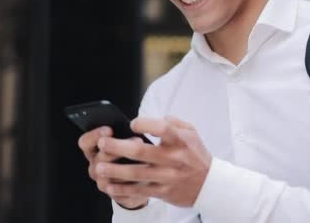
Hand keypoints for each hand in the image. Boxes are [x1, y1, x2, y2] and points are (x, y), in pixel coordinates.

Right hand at [78, 126, 148, 208]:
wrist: (137, 180)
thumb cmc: (130, 155)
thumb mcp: (124, 142)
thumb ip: (122, 135)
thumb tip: (131, 125)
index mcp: (92, 151)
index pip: (85, 142)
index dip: (95, 135)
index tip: (109, 129)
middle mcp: (94, 166)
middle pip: (99, 158)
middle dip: (118, 149)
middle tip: (137, 140)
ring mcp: (102, 181)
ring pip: (111, 175)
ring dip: (129, 166)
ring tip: (146, 158)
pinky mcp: (113, 194)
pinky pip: (121, 189)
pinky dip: (133, 182)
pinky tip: (146, 175)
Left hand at [95, 117, 211, 206]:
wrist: (210, 185)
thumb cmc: (195, 154)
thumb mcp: (191, 132)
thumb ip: (172, 122)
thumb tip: (151, 118)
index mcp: (180, 140)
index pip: (163, 129)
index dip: (146, 124)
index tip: (132, 123)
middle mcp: (174, 158)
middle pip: (142, 152)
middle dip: (118, 147)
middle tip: (102, 143)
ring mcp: (168, 177)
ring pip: (137, 174)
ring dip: (115, 170)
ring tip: (99, 167)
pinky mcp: (164, 192)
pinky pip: (141, 191)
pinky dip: (123, 189)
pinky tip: (109, 186)